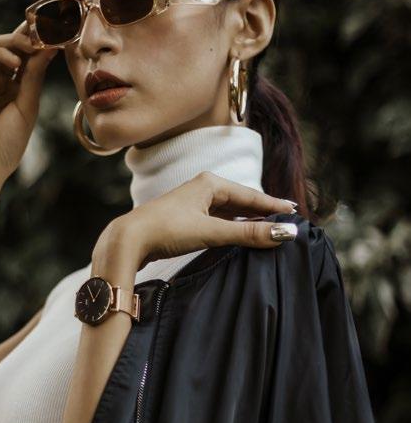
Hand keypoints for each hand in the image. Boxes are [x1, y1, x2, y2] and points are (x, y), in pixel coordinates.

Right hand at [0, 19, 58, 188]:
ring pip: (0, 46)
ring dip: (17, 40)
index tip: (61, 29)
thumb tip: (50, 48)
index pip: (33, 57)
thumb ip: (35, 77)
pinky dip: (1, 53)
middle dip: (31, 32)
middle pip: (16, 46)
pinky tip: (15, 63)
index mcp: (22, 88)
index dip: (44, 41)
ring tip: (31, 45)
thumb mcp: (28, 107)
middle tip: (46, 25)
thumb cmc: (7, 144)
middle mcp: (5, 80)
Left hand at [111, 171, 299, 270]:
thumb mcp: (211, 232)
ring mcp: (192, 203)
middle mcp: (202, 188)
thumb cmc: (166, 230)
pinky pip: (217, 221)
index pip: (251, 196)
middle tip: (286, 221)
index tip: (294, 212)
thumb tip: (285, 233)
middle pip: (241, 202)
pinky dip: (232, 228)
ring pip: (229, 212)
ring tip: (268, 231)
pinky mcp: (184, 219)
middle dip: (263, 213)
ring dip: (248, 222)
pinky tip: (239, 237)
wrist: (128, 240)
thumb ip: (248, 235)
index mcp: (210, 183)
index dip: (273, 206)